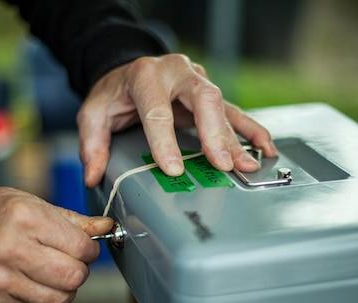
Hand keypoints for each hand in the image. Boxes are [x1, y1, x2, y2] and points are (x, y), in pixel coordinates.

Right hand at [0, 187, 113, 302]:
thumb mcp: (29, 203)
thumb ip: (71, 220)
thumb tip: (105, 227)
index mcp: (24, 218)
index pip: (81, 247)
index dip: (90, 249)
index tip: (84, 247)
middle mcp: (11, 249)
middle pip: (74, 276)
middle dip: (80, 270)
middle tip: (70, 261)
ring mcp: (0, 280)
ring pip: (59, 299)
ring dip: (64, 288)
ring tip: (52, 273)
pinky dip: (40, 296)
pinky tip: (28, 280)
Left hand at [77, 53, 277, 187]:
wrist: (127, 72)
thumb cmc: (114, 93)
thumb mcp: (93, 112)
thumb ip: (92, 142)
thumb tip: (94, 174)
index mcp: (145, 76)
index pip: (158, 110)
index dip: (165, 141)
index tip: (173, 169)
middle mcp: (176, 73)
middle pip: (203, 98)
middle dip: (214, 133)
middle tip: (221, 163)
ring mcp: (197, 81)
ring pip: (223, 105)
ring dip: (237, 137)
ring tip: (248, 163)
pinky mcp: (209, 95)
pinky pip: (234, 111)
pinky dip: (251, 130)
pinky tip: (264, 147)